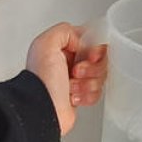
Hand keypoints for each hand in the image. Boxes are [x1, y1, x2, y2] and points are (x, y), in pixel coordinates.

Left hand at [25, 23, 108, 137]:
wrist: (42, 110)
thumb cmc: (42, 82)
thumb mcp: (46, 44)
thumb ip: (65, 31)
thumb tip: (81, 40)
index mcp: (60, 48)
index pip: (90, 40)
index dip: (95, 48)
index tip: (90, 56)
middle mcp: (67, 62)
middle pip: (99, 59)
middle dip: (91, 68)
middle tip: (76, 72)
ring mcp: (75, 79)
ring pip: (99, 76)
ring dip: (88, 83)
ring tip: (72, 87)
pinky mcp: (80, 95)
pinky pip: (97, 92)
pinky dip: (87, 96)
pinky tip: (73, 97)